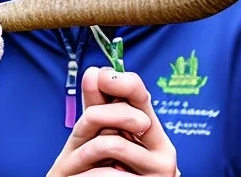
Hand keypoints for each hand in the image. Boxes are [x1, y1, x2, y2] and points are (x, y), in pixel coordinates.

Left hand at [47, 66, 178, 175]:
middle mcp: (162, 147)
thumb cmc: (108, 166)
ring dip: (86, 152)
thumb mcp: (103, 132)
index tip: (97, 76)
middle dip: (95, 116)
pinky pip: (109, 174)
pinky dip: (89, 175)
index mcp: (151, 127)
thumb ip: (99, 106)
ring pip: (112, 144)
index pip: (139, 92)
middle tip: (80, 132)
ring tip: (78, 161)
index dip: (118, 81)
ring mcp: (160, 170)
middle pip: (126, 113)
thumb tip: (93, 73)